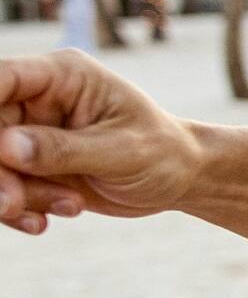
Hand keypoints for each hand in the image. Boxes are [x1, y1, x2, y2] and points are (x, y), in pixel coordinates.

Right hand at [0, 51, 202, 233]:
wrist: (180, 179)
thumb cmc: (163, 152)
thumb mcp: (122, 151)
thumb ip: (63, 149)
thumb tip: (4, 147)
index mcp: (62, 76)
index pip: (1, 78)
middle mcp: (37, 99)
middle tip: (13, 202)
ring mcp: (28, 133)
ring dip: (12, 195)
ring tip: (67, 206)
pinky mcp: (29, 166)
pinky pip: (1, 188)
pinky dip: (16, 210)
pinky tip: (44, 221)